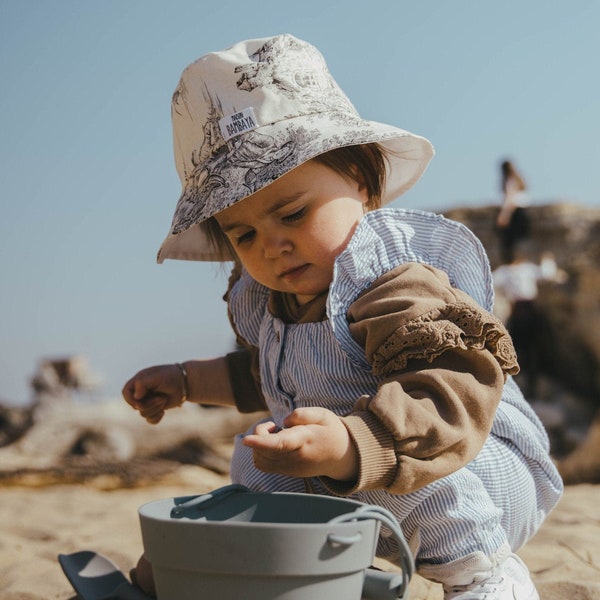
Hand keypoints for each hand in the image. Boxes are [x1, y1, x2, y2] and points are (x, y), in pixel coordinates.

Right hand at [122, 364, 185, 423]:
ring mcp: (148, 401)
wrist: (186, 383)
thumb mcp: (157, 377)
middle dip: (149, 404)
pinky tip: (163, 412)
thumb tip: (136, 396)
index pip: (125, 393)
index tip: (140, 404)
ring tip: (164, 399)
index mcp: (138, 381)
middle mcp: (141, 392)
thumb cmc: (171, 377)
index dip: (130, 401)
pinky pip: (150, 420)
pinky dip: (156, 417)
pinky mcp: (155, 409)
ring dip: (155, 408)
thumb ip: (143, 384)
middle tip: (162, 398)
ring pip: (143, 413)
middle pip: (135, 406)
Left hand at [242, 407, 358, 481]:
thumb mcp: (323, 414)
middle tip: (274, 425)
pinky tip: (274, 444)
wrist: (342, 457)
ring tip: (276, 434)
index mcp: (304, 441)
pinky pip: (263, 465)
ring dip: (259, 444)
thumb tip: (284, 422)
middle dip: (260, 433)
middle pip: (264, 450)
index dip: (261, 442)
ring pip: (260, 459)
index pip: (280, 444)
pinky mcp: (286, 472)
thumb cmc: (331, 431)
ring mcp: (289, 468)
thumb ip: (303, 414)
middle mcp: (295, 458)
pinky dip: (260, 452)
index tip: (246, 440)